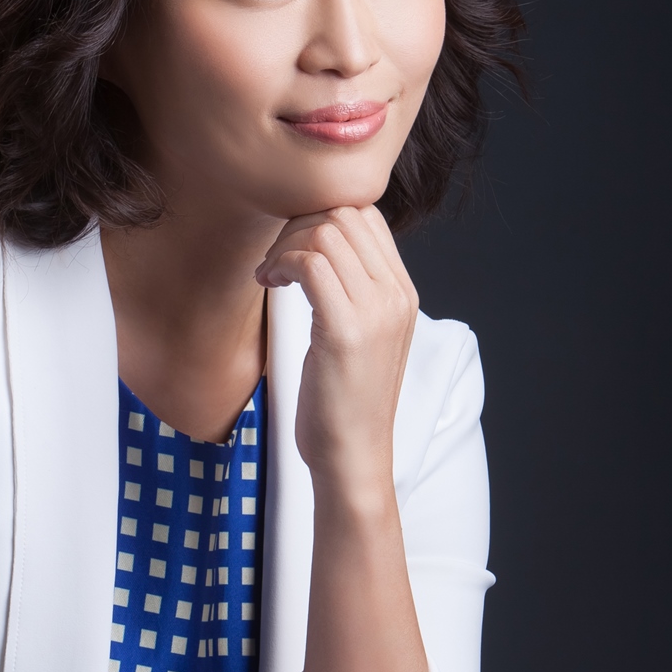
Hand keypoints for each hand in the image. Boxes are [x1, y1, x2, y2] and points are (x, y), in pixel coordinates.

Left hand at [255, 205, 417, 501]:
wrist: (353, 458)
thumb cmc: (344, 404)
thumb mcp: (358, 338)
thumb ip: (351, 294)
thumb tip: (317, 252)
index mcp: (402, 294)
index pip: (367, 216)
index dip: (320, 217)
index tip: (291, 250)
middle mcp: (396, 296)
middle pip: (345, 213)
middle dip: (297, 225)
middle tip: (274, 261)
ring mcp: (376, 312)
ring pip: (326, 232)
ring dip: (284, 245)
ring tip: (269, 275)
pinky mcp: (346, 331)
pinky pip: (311, 264)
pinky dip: (281, 264)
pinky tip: (268, 284)